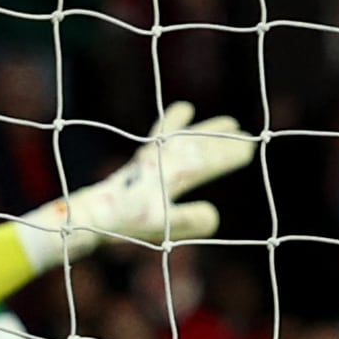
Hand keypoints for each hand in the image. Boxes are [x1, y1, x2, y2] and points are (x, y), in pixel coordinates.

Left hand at [30, 101, 257, 257]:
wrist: (88, 215)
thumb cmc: (124, 223)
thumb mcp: (159, 226)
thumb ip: (188, 220)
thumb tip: (215, 214)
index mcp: (170, 174)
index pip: (207, 162)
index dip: (228, 156)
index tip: (250, 150)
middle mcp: (162, 160)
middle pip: (198, 146)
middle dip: (221, 141)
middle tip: (245, 135)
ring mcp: (151, 158)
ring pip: (185, 138)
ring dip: (205, 130)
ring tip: (226, 123)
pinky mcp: (141, 161)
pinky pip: (161, 136)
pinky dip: (173, 123)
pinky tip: (182, 112)